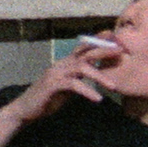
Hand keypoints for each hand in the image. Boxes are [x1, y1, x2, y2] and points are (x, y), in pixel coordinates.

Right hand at [0, 36, 118, 123]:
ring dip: (99, 76)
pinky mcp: (53, 85)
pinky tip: (97, 99)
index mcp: (65, 63)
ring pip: (81, 68)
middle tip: (121, 50)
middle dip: (104, 50)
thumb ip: (79, 79)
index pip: (83, 47)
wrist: (26, 109)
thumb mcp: (67, 87)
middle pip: (85, 53)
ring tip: (113, 86)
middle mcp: (61, 64)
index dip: (98, 40)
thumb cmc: (47, 99)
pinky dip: (87, 91)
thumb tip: (95, 76)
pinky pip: (73, 85)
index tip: (115, 37)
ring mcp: (56, 73)